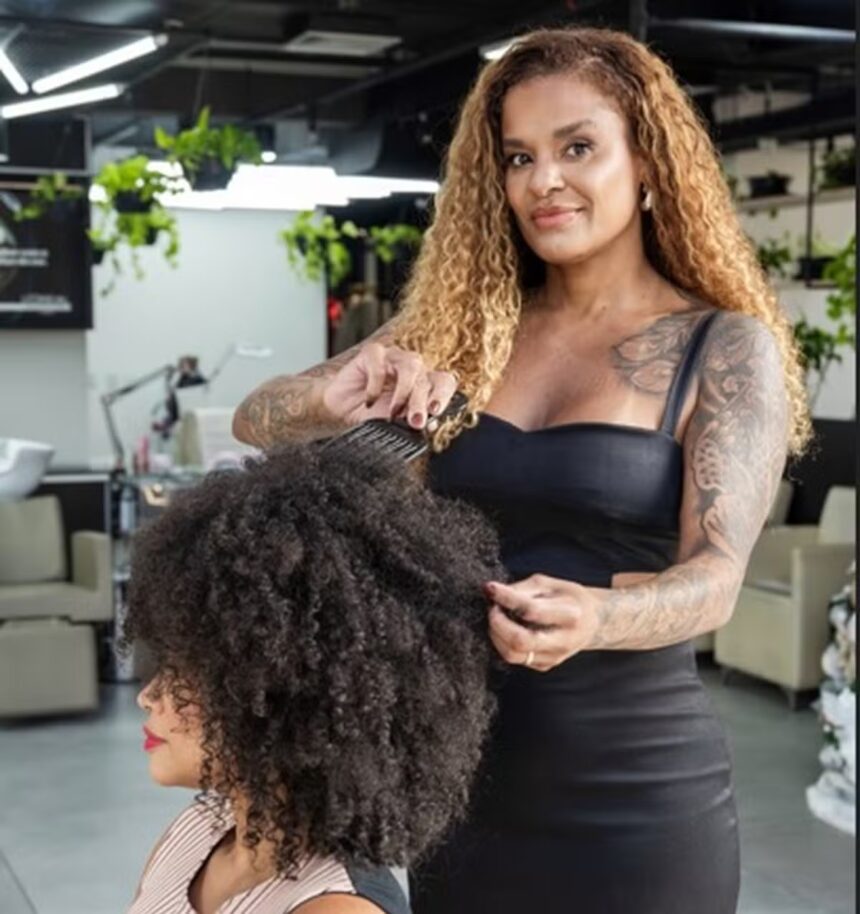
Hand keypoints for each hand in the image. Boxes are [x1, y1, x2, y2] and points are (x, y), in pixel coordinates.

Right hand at [322, 342, 457, 428]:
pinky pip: (380, 365)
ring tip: (394, 413)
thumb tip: (431, 426)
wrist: (340, 411)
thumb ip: (413, 422)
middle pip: (427, 378)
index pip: (445, 382)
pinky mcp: (372, 353)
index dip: (443, 395)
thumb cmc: (371, 415)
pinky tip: (369, 402)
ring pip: (410, 366)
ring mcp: (394, 357)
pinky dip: (375, 386)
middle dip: (421, 403)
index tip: (435, 412)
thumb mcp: (396, 424)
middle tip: (415, 422)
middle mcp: (413, 368)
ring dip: (404, 392)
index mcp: (424, 383)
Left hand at [485, 575, 599, 671]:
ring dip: (497, 635)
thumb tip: (491, 591)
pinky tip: (507, 629)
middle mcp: (564, 640)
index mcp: (570, 615)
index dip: (506, 598)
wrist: (592, 621)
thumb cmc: (568, 597)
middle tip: (493, 607)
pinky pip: (516, 658)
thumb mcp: (549, 584)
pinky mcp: (546, 665)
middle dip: (497, 623)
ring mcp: (555, 656)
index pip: (532, 610)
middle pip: (520, 640)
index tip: (490, 588)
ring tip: (498, 618)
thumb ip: (521, 588)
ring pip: (513, 654)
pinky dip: (504, 643)